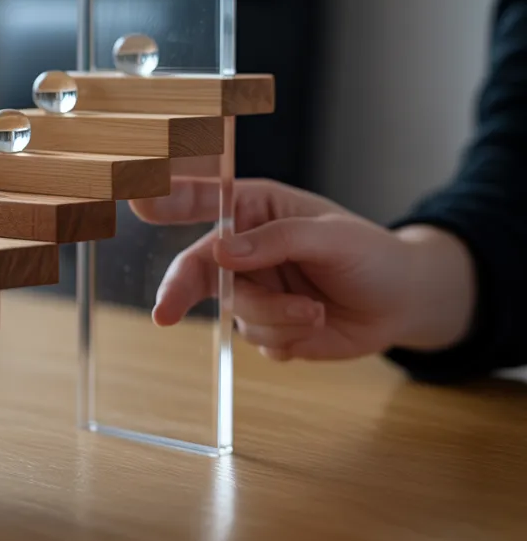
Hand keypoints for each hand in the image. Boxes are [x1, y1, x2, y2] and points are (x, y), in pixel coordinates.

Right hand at [130, 178, 475, 361]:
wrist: (403, 302)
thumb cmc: (371, 254)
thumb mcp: (331, 237)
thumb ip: (276, 240)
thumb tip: (221, 251)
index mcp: (254, 210)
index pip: (203, 201)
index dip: (168, 201)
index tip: (139, 203)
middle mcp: (244, 250)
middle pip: (197, 270)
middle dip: (182, 293)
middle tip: (164, 315)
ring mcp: (252, 289)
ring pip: (236, 312)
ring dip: (277, 317)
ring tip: (317, 310)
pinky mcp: (265, 325)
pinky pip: (258, 339)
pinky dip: (288, 337)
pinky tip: (315, 325)